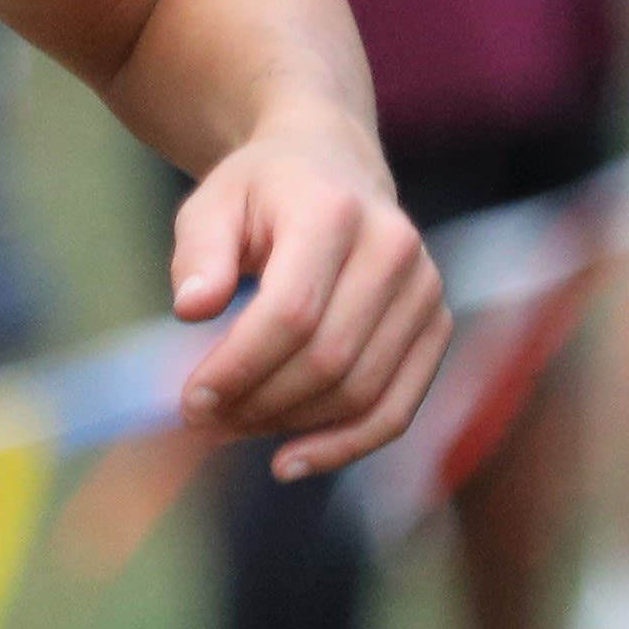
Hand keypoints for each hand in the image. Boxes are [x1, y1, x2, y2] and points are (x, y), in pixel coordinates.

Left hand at [167, 114, 448, 478]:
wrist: (330, 167)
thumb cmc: (261, 193)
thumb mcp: (212, 203)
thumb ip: (198, 254)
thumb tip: (193, 308)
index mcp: (334, 212)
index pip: (292, 312)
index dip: (239, 367)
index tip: (191, 399)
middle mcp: (394, 249)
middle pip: (328, 358)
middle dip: (259, 402)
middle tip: (204, 419)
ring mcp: (424, 290)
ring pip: (360, 391)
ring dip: (290, 425)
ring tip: (234, 427)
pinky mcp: (436, 327)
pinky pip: (397, 408)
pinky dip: (344, 446)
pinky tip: (291, 460)